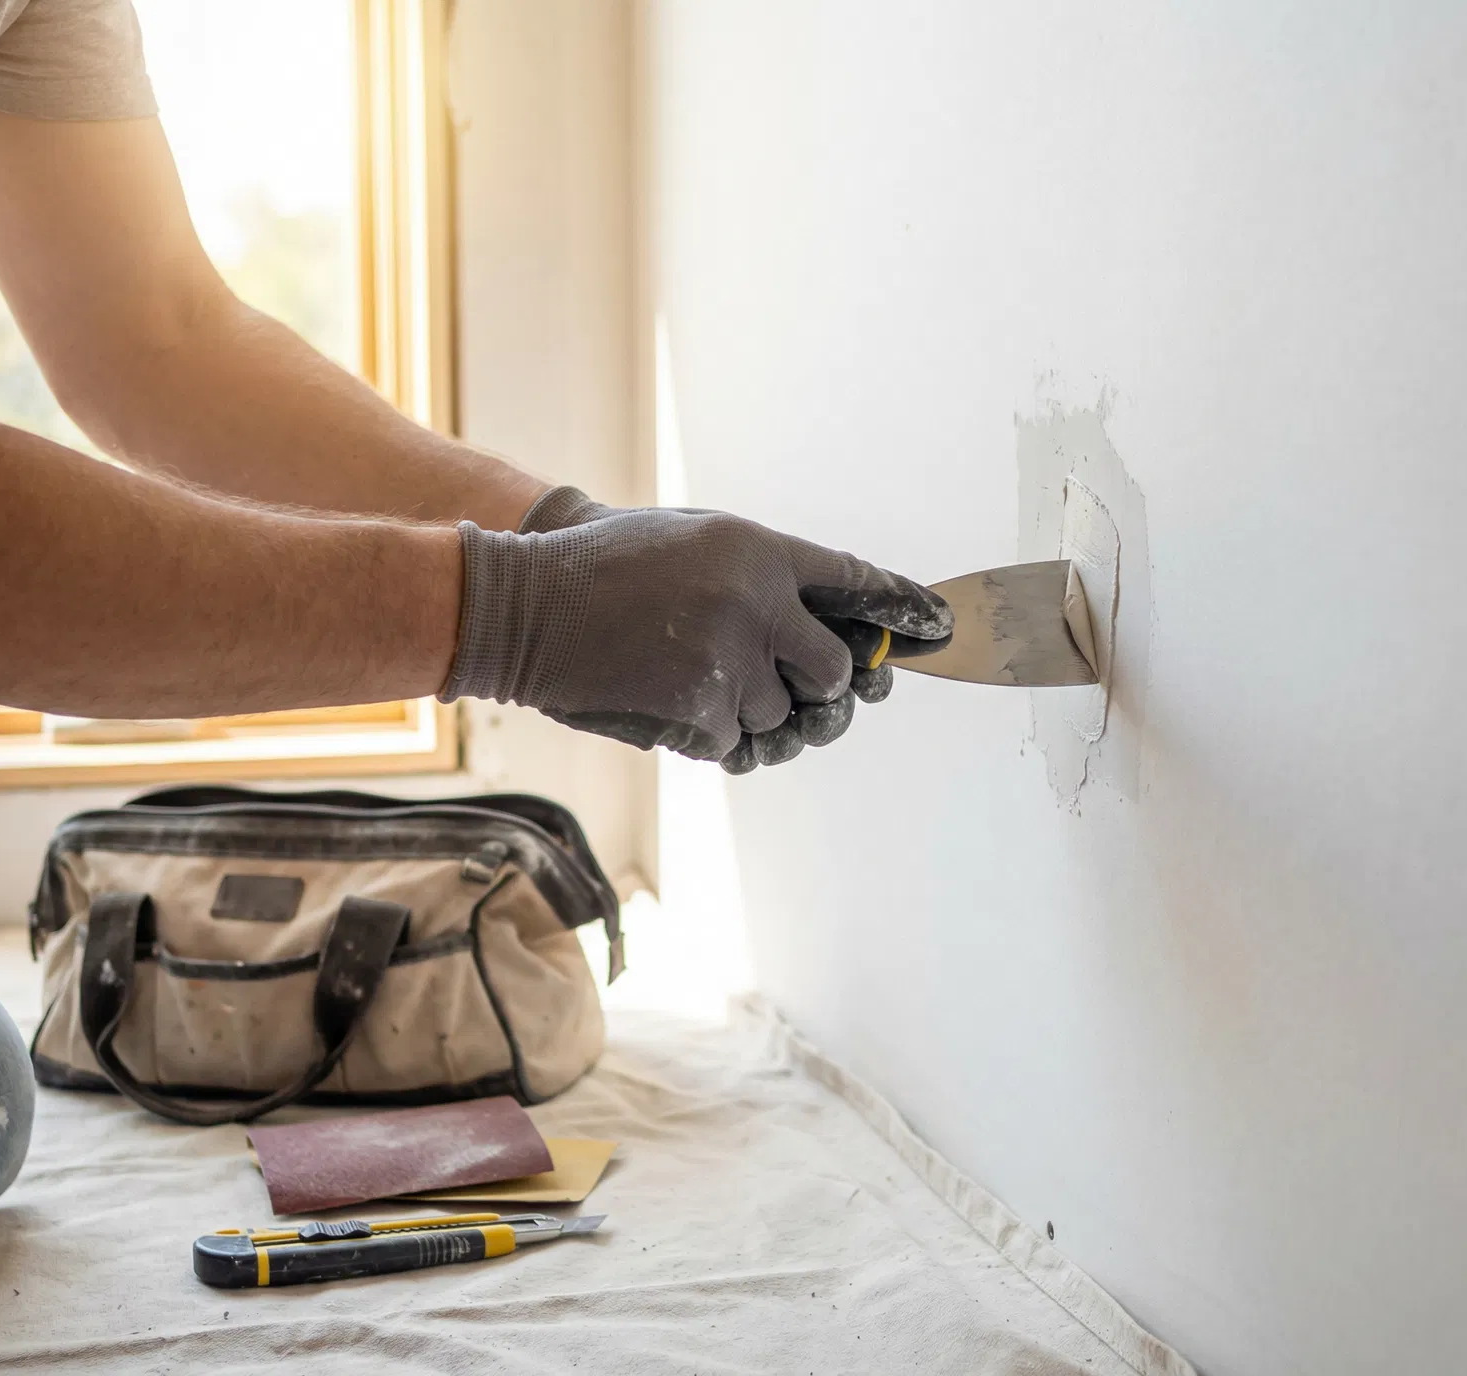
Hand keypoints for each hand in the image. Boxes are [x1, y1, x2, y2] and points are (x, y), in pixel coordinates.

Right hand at [443, 502, 951, 771]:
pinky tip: (668, 698)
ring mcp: (731, 662)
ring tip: (692, 673)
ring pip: (784, 716)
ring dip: (750, 710)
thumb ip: (765, 577)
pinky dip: (710, 733)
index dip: (902, 607)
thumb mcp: (695, 541)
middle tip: (794, 682)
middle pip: (836, 670)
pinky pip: (736, 744)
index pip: (856, 579)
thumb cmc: (607, 566)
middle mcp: (757, 603)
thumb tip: (836, 628)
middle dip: (824, 687)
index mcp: (759, 550)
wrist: (528, 606)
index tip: (939, 625)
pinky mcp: (700, 713)